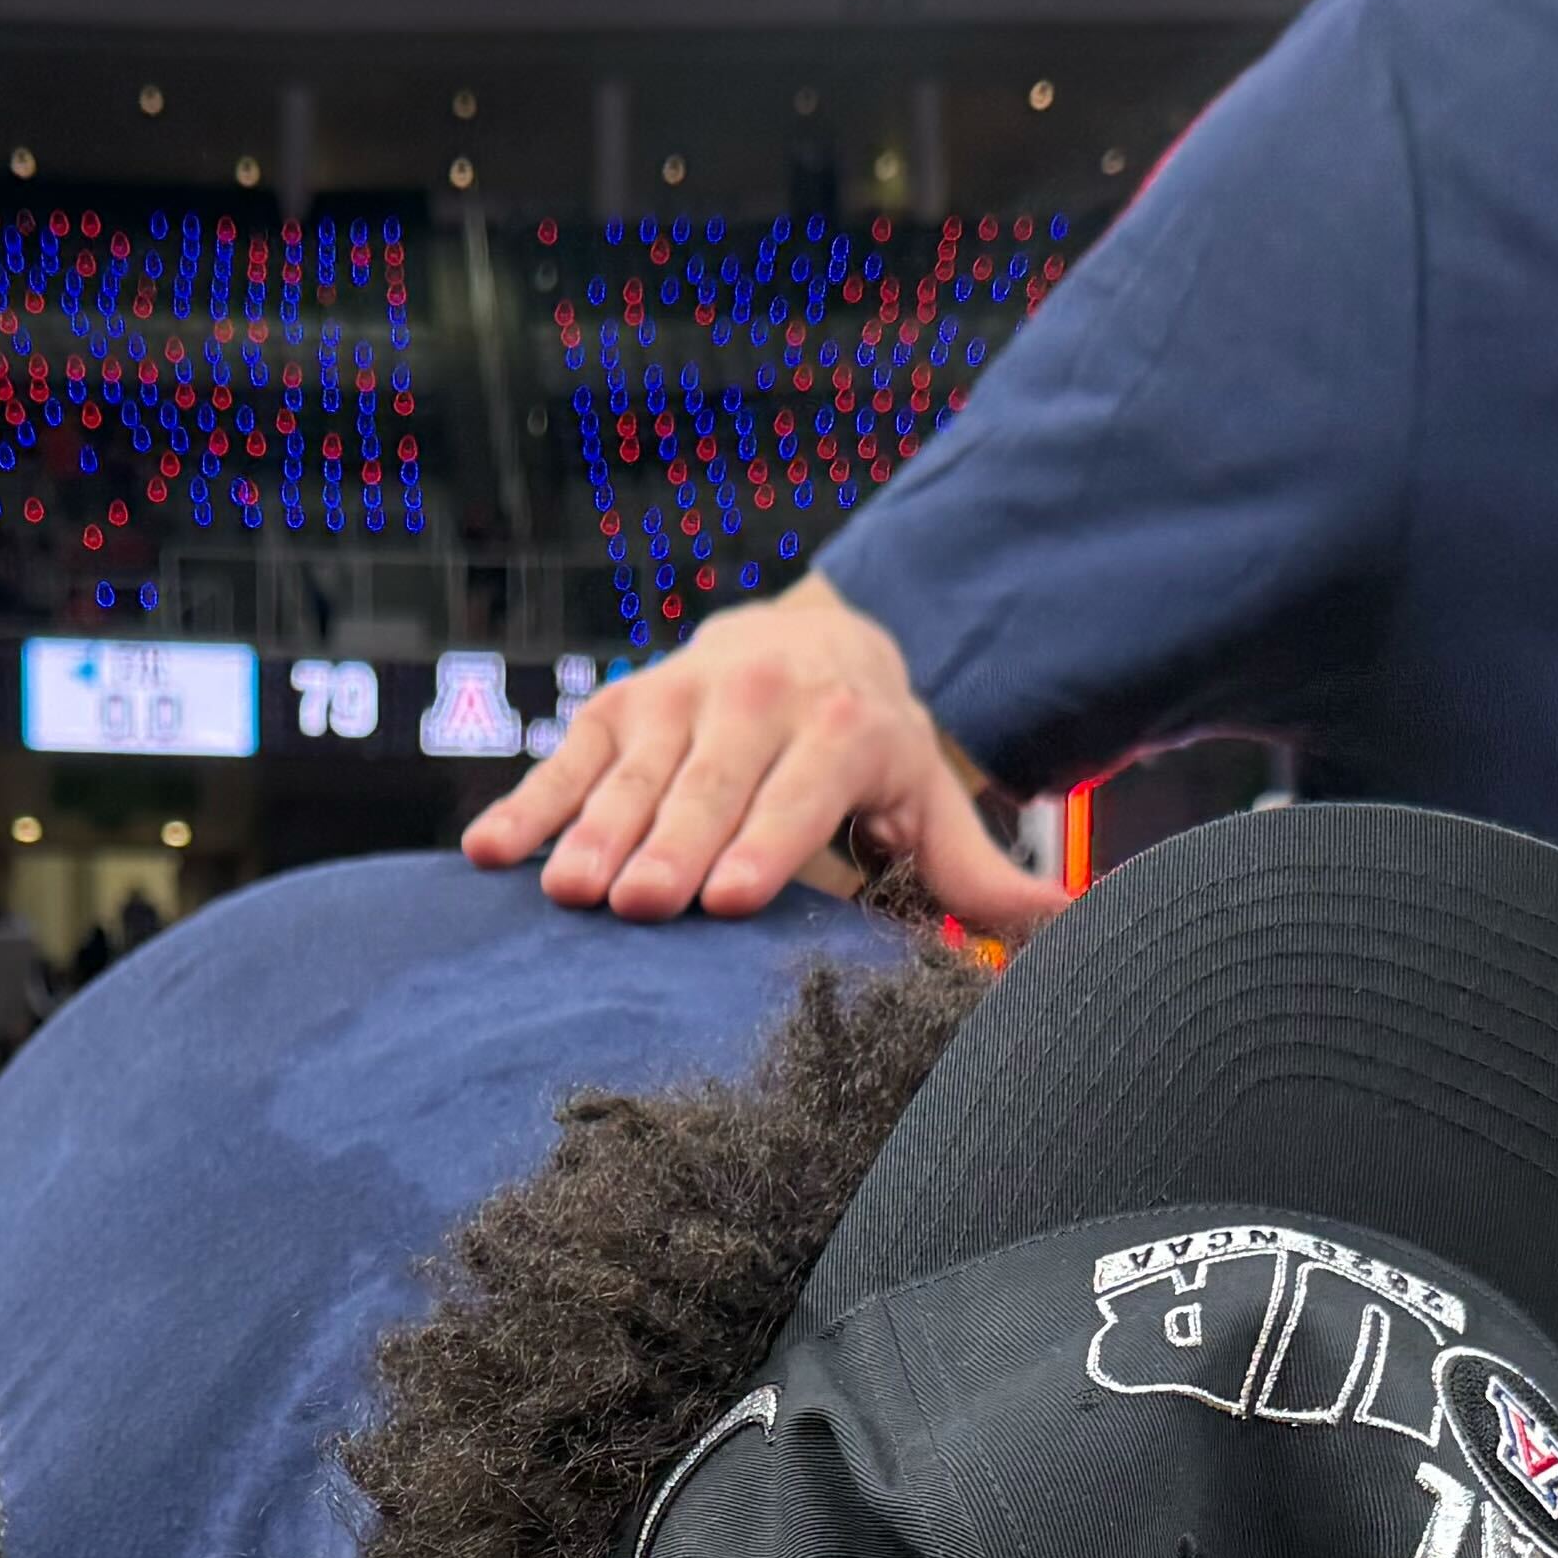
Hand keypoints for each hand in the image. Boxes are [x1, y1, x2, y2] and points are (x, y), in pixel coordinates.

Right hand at [457, 576, 1062, 934]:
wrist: (811, 637)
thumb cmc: (870, 747)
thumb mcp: (929, 794)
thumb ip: (979, 871)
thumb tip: (1069, 920)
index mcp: (844, 727)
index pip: (799, 791)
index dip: (766, 843)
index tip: (733, 899)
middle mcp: (758, 699)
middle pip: (708, 786)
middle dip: (671, 844)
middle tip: (637, 904)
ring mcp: (678, 696)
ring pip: (633, 774)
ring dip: (593, 832)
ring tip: (566, 891)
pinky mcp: (618, 705)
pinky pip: (566, 758)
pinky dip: (528, 805)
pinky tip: (488, 853)